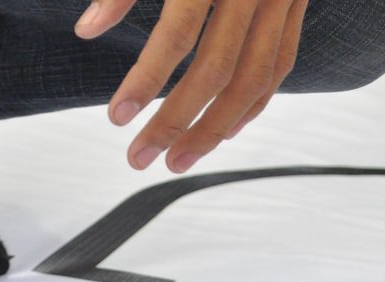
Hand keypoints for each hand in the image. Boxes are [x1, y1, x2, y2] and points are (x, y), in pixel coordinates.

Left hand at [75, 0, 308, 172]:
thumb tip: (87, 29)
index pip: (179, 33)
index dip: (146, 79)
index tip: (116, 117)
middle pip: (217, 69)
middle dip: (175, 122)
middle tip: (138, 158)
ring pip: (254, 78)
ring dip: (214, 129)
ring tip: (178, 161)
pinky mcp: (297, 2)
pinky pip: (280, 64)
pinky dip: (254, 104)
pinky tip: (225, 131)